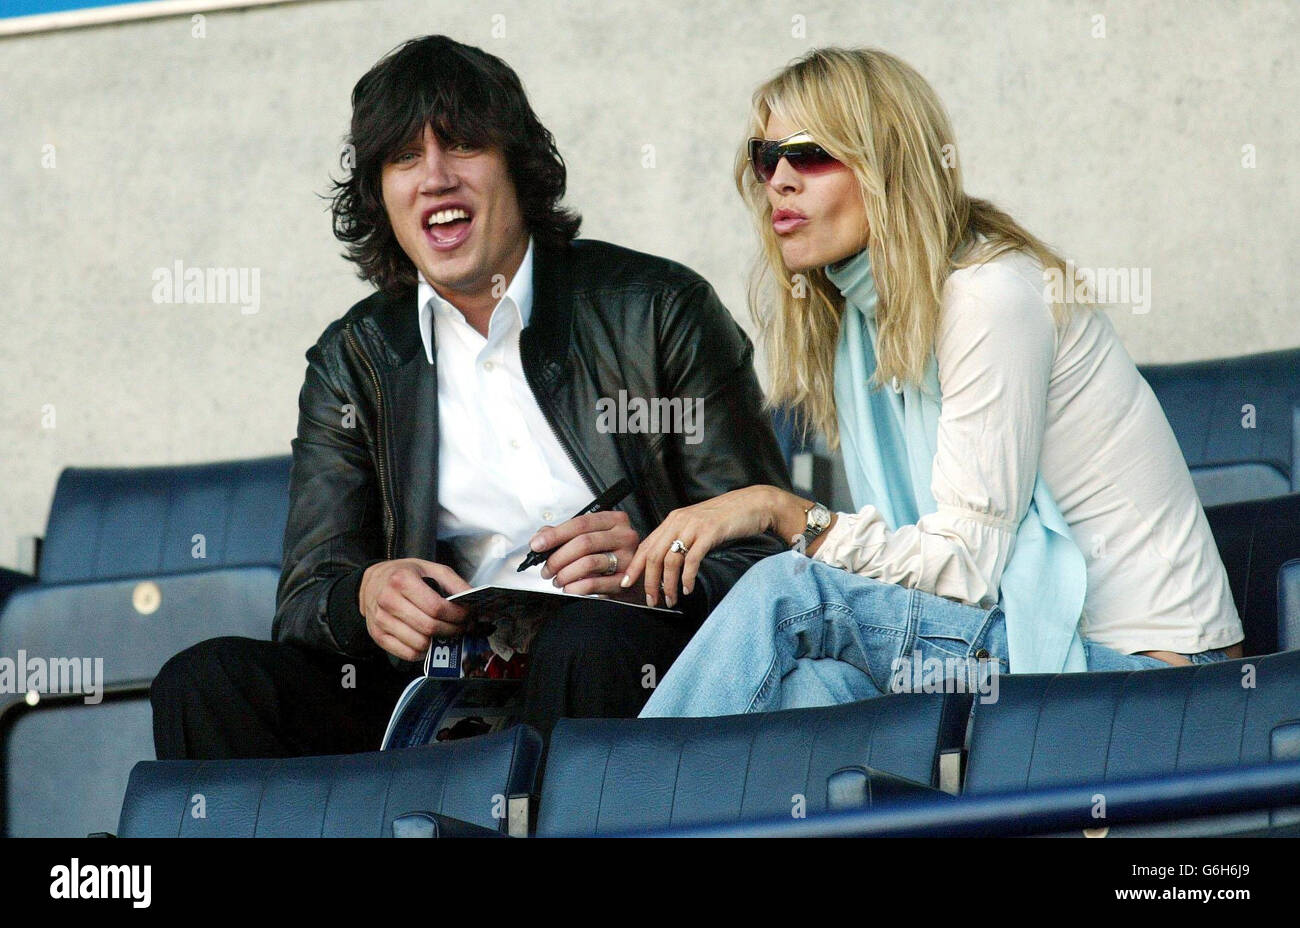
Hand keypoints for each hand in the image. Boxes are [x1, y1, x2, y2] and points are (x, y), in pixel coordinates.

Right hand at [359, 559, 471, 660]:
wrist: (372, 582)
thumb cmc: (405, 575)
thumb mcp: (431, 569)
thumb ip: (455, 584)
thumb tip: (474, 602)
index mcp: (402, 580)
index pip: (436, 607)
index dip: (457, 615)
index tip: (468, 616)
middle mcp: (388, 600)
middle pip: (429, 627)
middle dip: (452, 630)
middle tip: (462, 627)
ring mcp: (381, 620)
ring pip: (419, 643)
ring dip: (439, 642)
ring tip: (447, 633)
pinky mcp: (378, 636)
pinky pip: (407, 654)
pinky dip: (424, 652)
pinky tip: (430, 641)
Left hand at [528, 510, 640, 595]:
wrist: (636, 579)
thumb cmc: (612, 555)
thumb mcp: (592, 539)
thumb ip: (566, 534)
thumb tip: (541, 537)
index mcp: (615, 520)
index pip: (580, 523)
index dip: (555, 534)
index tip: (537, 545)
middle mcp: (624, 536)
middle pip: (583, 543)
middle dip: (558, 558)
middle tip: (546, 569)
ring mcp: (628, 558)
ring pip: (588, 563)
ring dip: (565, 574)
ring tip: (558, 580)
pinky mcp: (626, 581)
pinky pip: (595, 583)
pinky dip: (576, 587)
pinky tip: (569, 588)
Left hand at [622, 485, 787, 607]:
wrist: (753, 504)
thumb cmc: (727, 518)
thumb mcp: (697, 525)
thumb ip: (681, 538)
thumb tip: (667, 564)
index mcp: (672, 520)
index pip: (646, 545)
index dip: (634, 566)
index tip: (626, 583)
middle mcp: (679, 521)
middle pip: (653, 555)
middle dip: (649, 581)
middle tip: (651, 600)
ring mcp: (693, 526)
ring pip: (670, 560)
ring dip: (668, 584)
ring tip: (671, 599)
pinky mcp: (709, 532)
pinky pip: (692, 559)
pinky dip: (687, 577)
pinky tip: (687, 588)